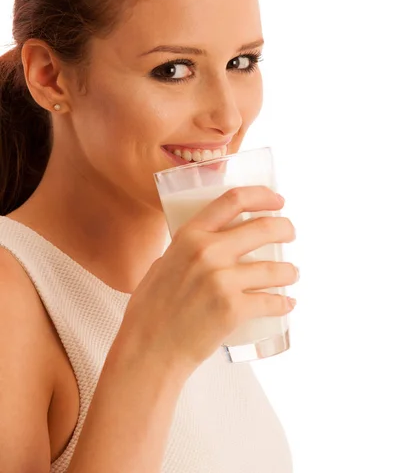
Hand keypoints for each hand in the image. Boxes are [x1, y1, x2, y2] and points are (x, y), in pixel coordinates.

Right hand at [121, 186, 296, 376]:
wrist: (148, 349)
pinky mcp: (232, 309)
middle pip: (263, 228)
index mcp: (189, 236)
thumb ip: (187, 248)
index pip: (233, 199)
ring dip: (289, 270)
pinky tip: (287, 304)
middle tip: (289, 234)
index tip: (276, 200)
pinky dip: (284, 303)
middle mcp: (207, 252)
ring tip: (291, 273)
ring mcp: (221, 281)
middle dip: (285, 228)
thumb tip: (211, 239)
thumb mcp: (163, 263)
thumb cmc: (151, 309)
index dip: (261, 195)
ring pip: (274, 268)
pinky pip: (271, 302)